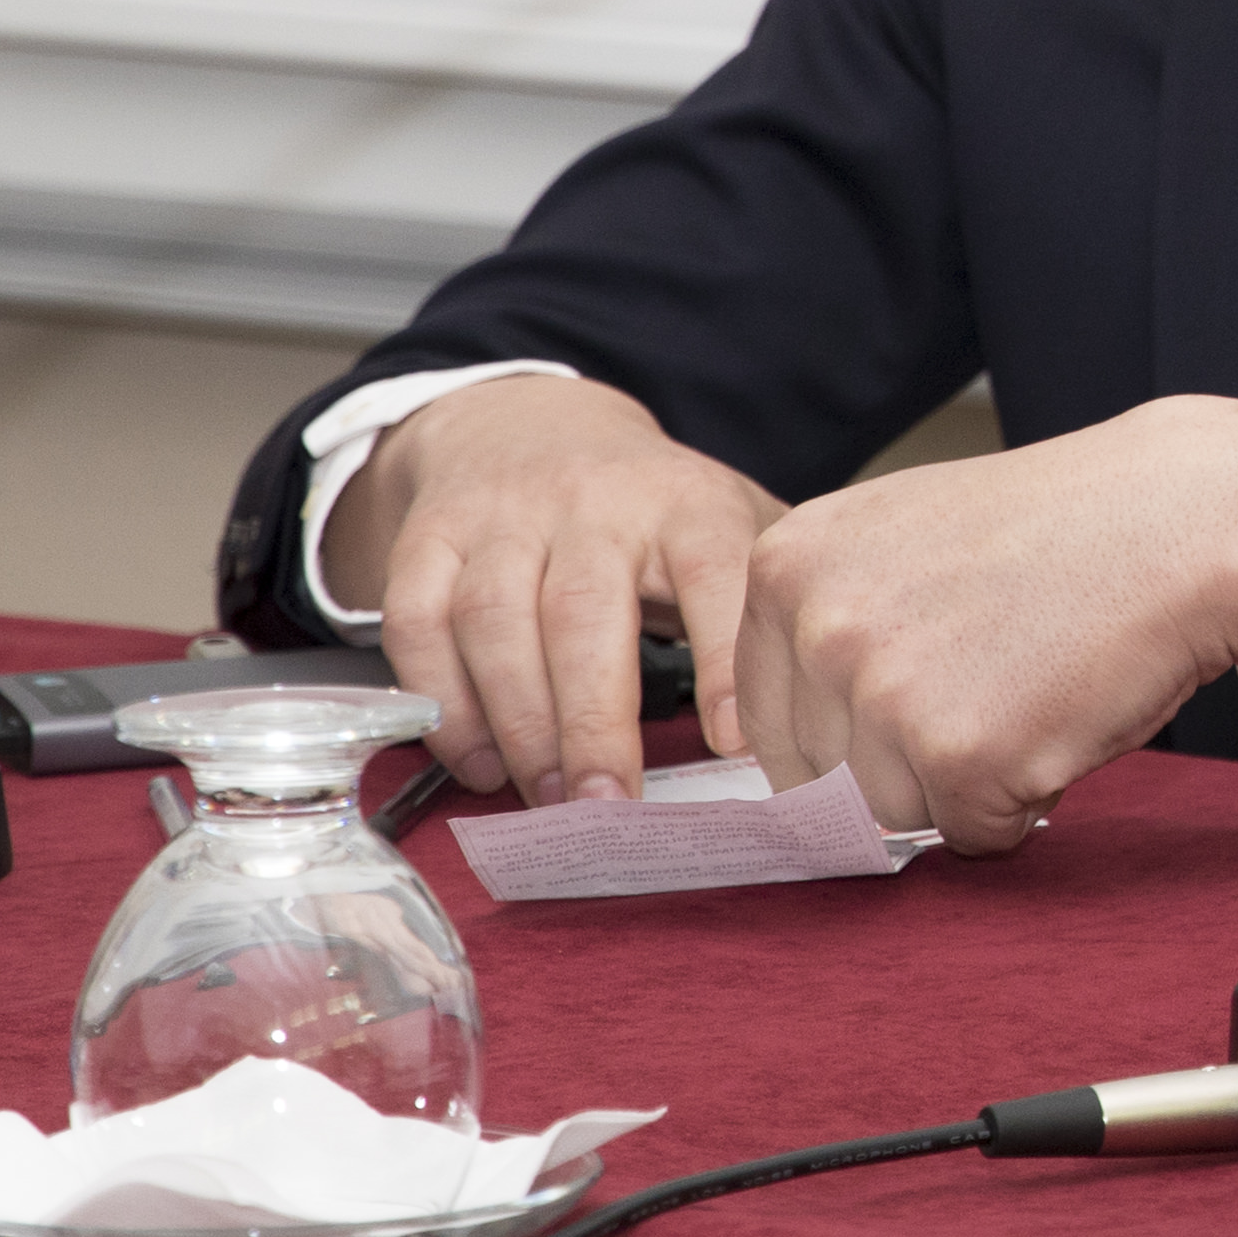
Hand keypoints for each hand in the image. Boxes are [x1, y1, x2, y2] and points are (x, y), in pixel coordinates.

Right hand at [333, 374, 783, 805]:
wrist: (526, 426)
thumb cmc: (649, 510)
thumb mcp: (730, 525)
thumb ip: (770, 603)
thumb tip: (820, 709)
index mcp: (686, 503)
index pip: (714, 572)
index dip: (723, 657)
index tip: (734, 742)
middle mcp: (591, 502)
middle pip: (584, 611)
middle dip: (593, 722)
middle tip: (608, 810)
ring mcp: (502, 518)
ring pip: (495, 620)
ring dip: (517, 724)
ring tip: (548, 800)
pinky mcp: (428, 540)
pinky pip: (417, 625)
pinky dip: (442, 705)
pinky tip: (478, 762)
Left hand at [732, 397, 1237, 854]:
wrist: (1186, 520)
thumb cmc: (1060, 534)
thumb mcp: (903, 543)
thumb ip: (828, 630)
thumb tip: (783, 772)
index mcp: (784, 568)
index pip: (769, 725)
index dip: (855, 730)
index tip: (927, 683)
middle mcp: (818, 629)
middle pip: (827, 781)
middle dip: (909, 760)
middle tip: (995, 673)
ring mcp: (885, 696)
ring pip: (894, 817)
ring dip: (967, 783)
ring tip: (1030, 686)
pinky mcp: (961, 759)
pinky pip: (972, 836)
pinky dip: (1026, 800)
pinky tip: (1061, 714)